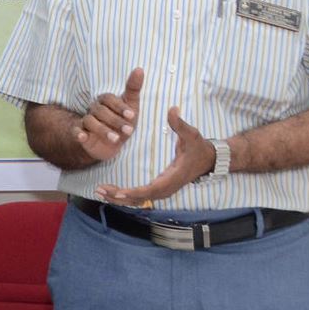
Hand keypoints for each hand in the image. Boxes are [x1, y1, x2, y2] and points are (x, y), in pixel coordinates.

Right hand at [74, 68, 142, 162]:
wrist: (113, 145)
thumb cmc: (123, 122)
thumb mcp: (131, 106)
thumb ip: (133, 88)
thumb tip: (139, 69)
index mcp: (105, 101)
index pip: (109, 99)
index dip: (120, 107)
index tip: (132, 115)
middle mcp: (94, 109)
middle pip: (100, 111)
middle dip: (115, 121)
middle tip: (129, 130)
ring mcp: (86, 121)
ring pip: (90, 121)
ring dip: (102, 130)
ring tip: (115, 139)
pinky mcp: (80, 133)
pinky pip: (75, 131)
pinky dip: (78, 133)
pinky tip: (83, 137)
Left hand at [97, 107, 216, 206]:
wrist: (208, 159)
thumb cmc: (199, 147)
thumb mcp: (192, 134)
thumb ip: (180, 123)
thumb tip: (172, 109)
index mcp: (172, 177)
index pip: (151, 190)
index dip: (134, 192)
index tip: (118, 193)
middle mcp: (166, 188)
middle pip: (140, 198)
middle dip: (119, 196)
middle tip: (99, 190)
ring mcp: (163, 190)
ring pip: (139, 200)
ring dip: (119, 198)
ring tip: (99, 192)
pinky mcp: (160, 189)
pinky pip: (141, 196)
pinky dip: (126, 196)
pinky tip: (111, 193)